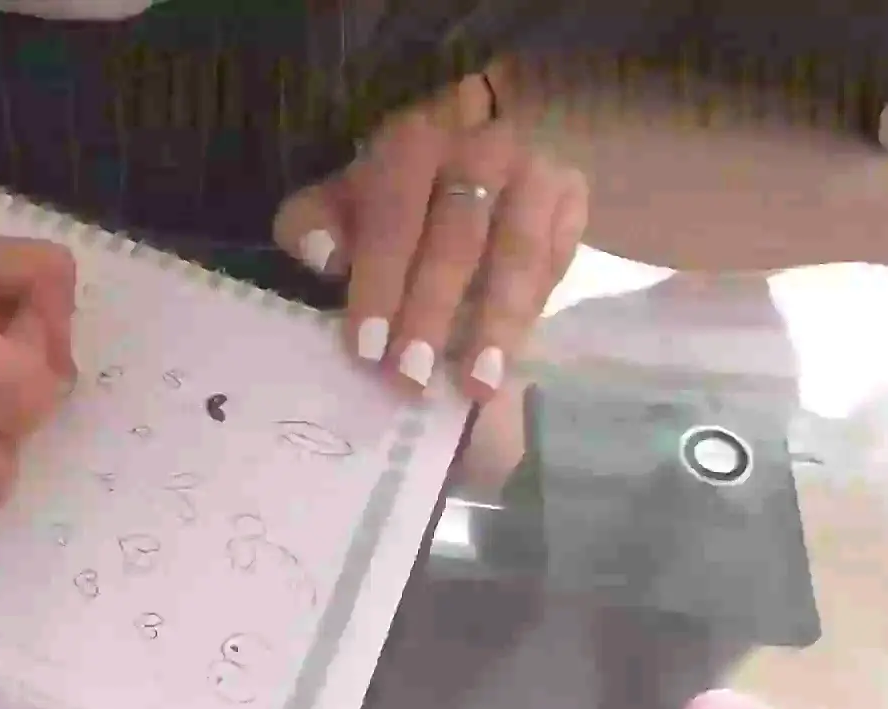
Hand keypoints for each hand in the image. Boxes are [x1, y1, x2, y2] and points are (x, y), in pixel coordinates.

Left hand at [274, 98, 587, 400]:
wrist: (485, 148)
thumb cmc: (399, 189)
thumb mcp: (348, 195)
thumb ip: (315, 222)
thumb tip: (320, 254)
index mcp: (412, 144)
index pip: (393, 220)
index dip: (379, 287)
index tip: (367, 349)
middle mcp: (479, 150)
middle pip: (456, 240)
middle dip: (431, 313)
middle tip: (411, 378)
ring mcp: (535, 173)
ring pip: (517, 256)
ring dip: (495, 325)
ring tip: (476, 385)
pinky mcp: (572, 200)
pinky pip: (552, 266)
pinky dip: (529, 317)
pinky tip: (508, 362)